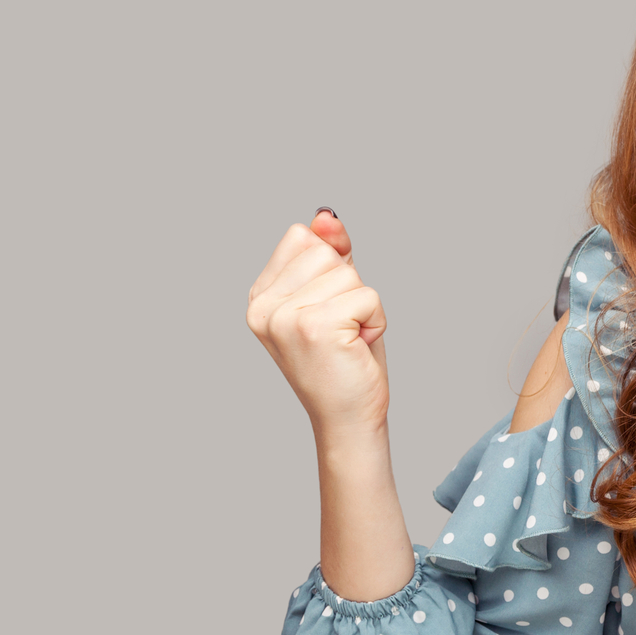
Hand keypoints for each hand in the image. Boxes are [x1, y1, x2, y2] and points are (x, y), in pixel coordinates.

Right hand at [246, 209, 389, 434]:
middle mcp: (263, 305)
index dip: (331, 268)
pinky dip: (376, 320)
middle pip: (326, 252)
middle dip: (350, 288)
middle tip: (341, 331)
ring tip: (348, 341)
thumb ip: (330, 253)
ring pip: (349, 274)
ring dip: (364, 307)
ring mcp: (284, 316)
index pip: (303, 237)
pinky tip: (357, 347)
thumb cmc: (344, 360)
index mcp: (259, 295)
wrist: (347, 418)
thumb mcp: (335, 296)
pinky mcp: (314, 326)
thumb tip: (326, 216)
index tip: (327, 310)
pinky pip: (367, 295)